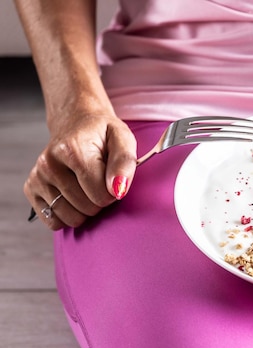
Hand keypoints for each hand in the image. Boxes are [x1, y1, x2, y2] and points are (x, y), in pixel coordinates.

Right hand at [24, 111, 136, 229]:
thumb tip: (118, 190)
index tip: (112, 178)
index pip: (101, 195)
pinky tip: (73, 197)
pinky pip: (53, 222)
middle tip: (99, 180)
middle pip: (87, 208)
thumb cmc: (102, 134)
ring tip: (86, 187)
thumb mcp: (122, 138)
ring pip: (71, 218)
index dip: (114, 192)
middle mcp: (49, 164)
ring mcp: (37, 177)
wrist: (75, 123)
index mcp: (72, 150)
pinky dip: (68, 216)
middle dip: (100, 200)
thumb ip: (124, 163)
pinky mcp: (30, 188)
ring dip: (85, 210)